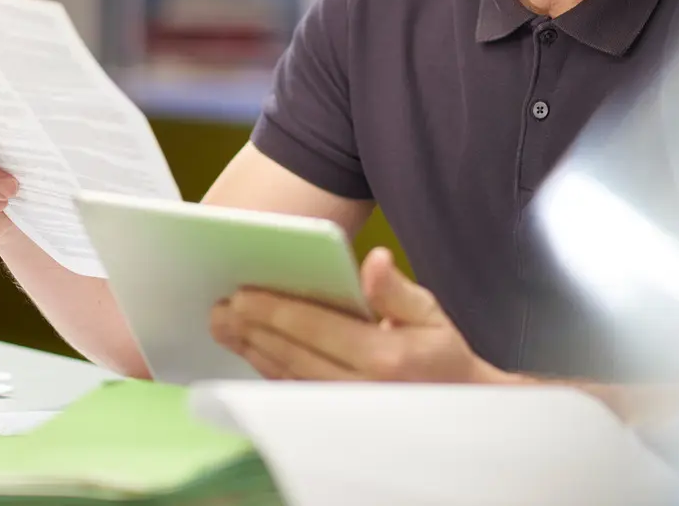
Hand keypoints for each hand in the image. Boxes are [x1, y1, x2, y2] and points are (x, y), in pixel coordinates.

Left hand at [210, 247, 509, 383]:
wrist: (458, 408)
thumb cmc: (441, 355)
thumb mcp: (430, 314)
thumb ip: (396, 290)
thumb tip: (374, 261)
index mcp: (385, 357)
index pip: (316, 328)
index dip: (275, 309)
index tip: (242, 293)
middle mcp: (362, 388)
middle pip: (292, 353)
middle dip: (252, 328)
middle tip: (220, 306)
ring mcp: (346, 409)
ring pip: (286, 375)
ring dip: (251, 350)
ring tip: (223, 325)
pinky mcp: (336, 418)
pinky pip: (293, 391)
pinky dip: (267, 370)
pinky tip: (249, 349)